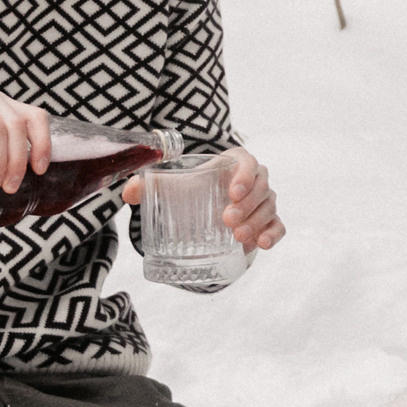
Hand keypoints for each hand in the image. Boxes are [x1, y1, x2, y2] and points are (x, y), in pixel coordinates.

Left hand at [121, 146, 284, 252]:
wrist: (204, 208)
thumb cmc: (191, 189)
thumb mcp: (172, 185)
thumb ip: (149, 185)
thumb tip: (127, 192)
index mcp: (234, 162)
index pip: (247, 161)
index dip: (244, 175)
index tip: (232, 191)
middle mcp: (253, 180)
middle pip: (262, 187)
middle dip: (248, 204)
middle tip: (227, 219)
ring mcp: (263, 202)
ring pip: (269, 207)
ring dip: (257, 221)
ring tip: (238, 237)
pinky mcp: (267, 222)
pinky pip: (278, 226)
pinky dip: (273, 234)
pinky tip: (262, 244)